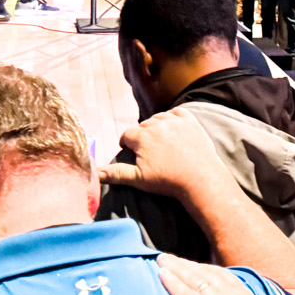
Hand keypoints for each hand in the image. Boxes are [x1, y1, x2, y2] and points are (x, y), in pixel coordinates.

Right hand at [104, 111, 232, 203]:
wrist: (200, 179)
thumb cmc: (167, 181)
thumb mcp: (138, 178)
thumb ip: (115, 173)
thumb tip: (95, 173)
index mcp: (141, 136)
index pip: (127, 135)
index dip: (127, 144)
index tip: (130, 151)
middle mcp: (157, 124)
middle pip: (143, 126)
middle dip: (142, 136)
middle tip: (148, 150)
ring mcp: (175, 121)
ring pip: (159, 118)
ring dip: (157, 126)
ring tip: (160, 140)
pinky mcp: (191, 121)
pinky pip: (177, 113)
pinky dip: (173, 118)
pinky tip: (173, 128)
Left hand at [157, 254, 294, 294]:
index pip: (224, 277)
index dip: (207, 270)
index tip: (196, 266)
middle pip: (205, 273)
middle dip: (187, 264)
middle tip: (171, 258)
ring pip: (192, 279)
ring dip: (175, 268)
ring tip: (162, 260)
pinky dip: (172, 283)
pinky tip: (162, 275)